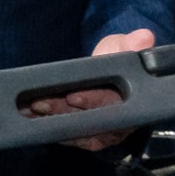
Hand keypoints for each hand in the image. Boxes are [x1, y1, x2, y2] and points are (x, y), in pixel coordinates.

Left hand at [24, 28, 155, 151]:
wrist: (110, 76)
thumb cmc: (116, 59)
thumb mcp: (122, 47)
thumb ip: (131, 43)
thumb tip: (145, 36)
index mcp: (133, 98)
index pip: (113, 102)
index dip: (93, 100)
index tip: (72, 96)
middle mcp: (122, 122)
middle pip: (91, 120)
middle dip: (63, 112)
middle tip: (38, 103)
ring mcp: (106, 134)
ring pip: (78, 131)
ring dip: (53, 122)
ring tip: (29, 110)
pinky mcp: (91, 139)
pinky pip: (72, 138)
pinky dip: (52, 130)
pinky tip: (34, 122)